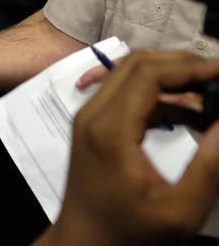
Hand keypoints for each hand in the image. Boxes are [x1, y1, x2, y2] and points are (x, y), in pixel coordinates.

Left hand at [36, 50, 218, 245]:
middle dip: (183, 64)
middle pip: (138, 64)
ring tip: (214, 97)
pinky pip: (128, 95)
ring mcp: (90, 117)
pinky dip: (162, 97)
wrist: (85, 245)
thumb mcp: (180, 210)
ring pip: (131, 75)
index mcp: (110, 128)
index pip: (148, 72)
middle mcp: (93, 114)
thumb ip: (209, 165)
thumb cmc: (130, 234)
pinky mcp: (95, 126)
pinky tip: (194, 116)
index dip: (189, 67)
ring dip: (173, 79)